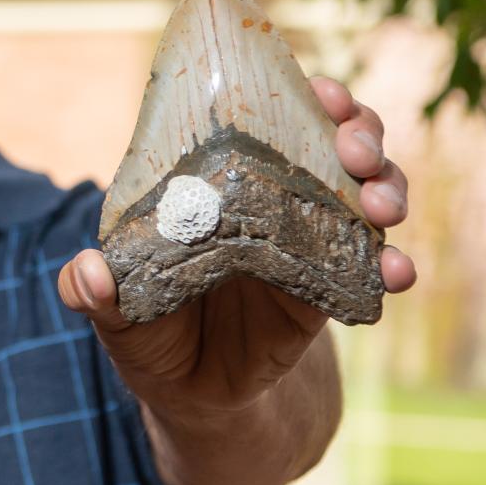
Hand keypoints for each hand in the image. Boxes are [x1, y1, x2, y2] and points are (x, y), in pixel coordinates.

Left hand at [59, 76, 414, 415]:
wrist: (190, 394)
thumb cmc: (146, 330)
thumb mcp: (112, 310)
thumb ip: (90, 291)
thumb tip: (88, 272)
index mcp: (219, 179)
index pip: (266, 115)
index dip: (300, 93)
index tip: (319, 90)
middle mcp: (272, 196)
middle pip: (333, 140)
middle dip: (358, 131)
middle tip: (353, 146)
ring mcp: (307, 239)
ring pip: (367, 191)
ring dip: (386, 187)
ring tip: (380, 208)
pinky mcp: (331, 287)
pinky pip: (375, 265)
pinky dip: (395, 264)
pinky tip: (397, 273)